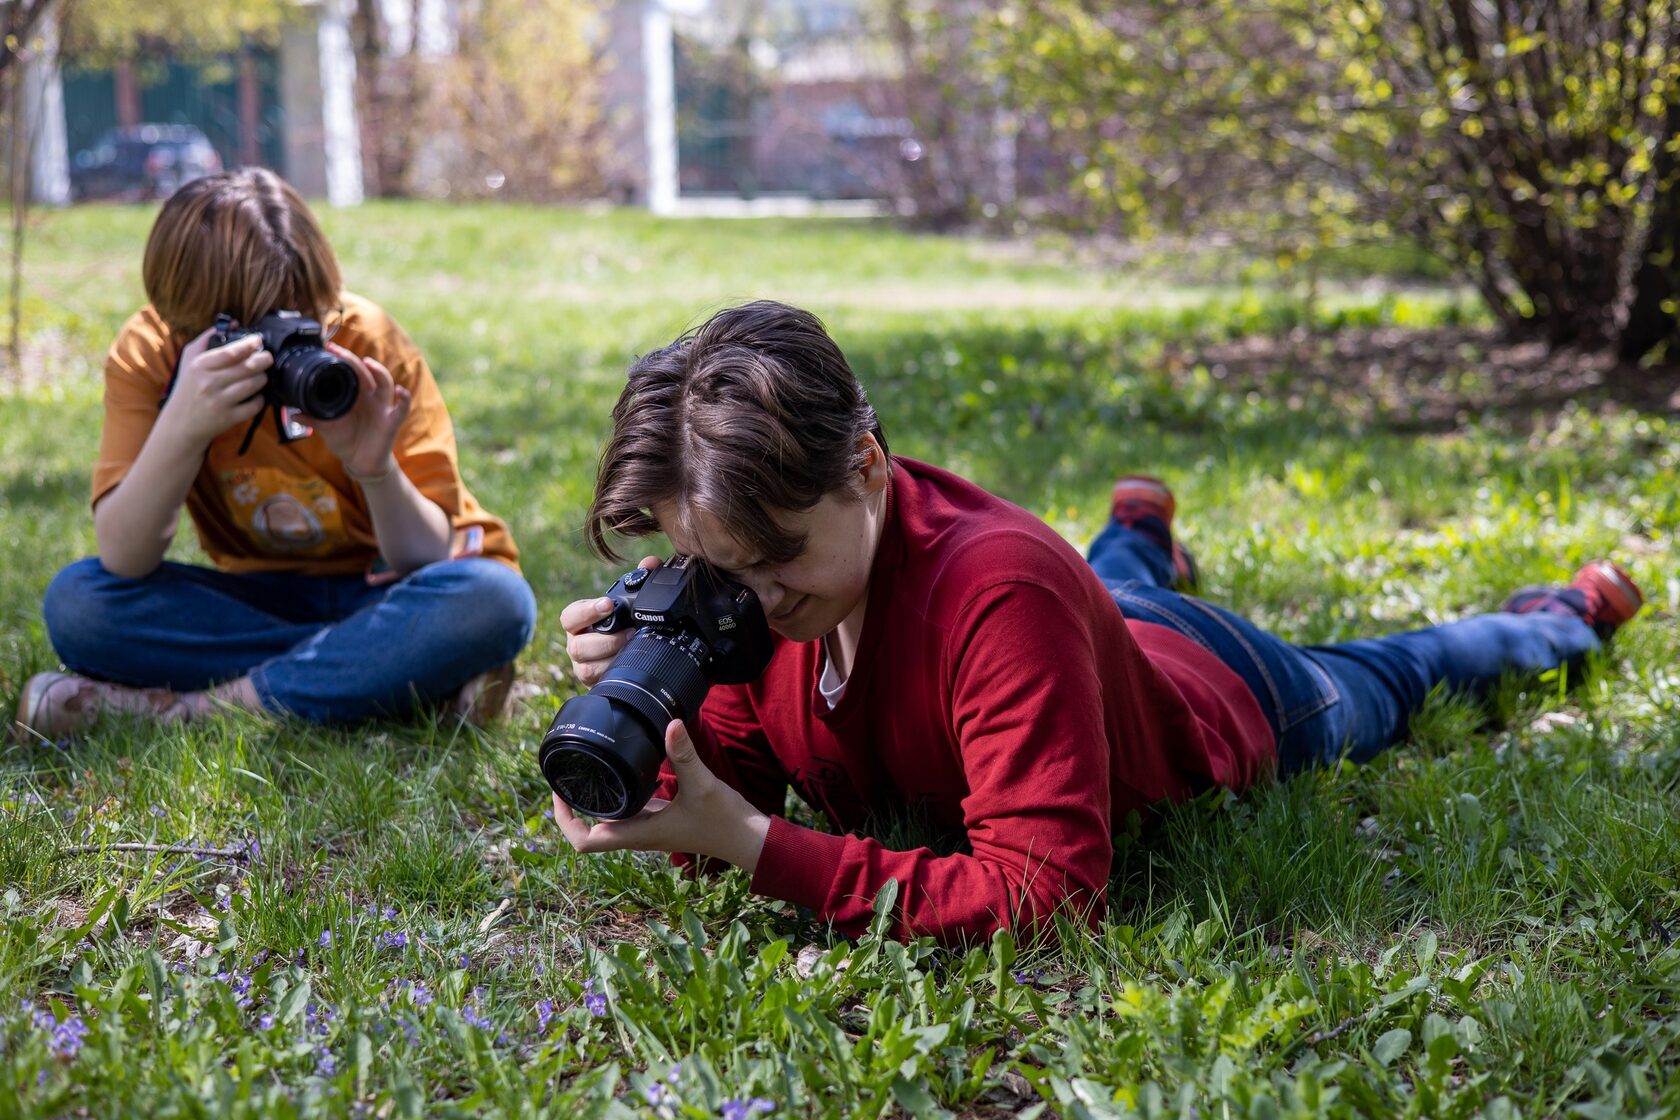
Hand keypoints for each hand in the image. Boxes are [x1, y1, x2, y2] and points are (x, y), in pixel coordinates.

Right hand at [157, 327, 271, 446]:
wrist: (181, 422)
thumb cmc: (188, 386)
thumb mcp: (189, 359)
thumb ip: (207, 338)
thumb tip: (234, 323)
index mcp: (199, 366)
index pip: (231, 352)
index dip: (250, 344)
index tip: (258, 341)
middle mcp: (209, 383)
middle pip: (248, 368)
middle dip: (263, 360)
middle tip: (267, 357)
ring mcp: (219, 402)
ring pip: (254, 385)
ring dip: (263, 378)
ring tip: (261, 374)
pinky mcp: (228, 418)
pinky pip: (255, 405)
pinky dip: (260, 398)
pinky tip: (256, 394)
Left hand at [308, 343, 411, 479]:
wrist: (359, 462)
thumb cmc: (345, 441)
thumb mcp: (326, 428)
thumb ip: (312, 419)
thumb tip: (291, 413)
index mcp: (355, 394)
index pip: (351, 371)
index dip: (342, 359)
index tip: (329, 348)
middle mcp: (370, 396)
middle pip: (366, 372)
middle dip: (353, 360)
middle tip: (338, 350)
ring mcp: (382, 407)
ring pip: (385, 383)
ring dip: (379, 371)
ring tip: (368, 363)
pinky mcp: (391, 421)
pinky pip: (402, 408)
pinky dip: (404, 399)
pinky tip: (401, 391)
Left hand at [551, 719, 770, 871]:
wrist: (749, 840)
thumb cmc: (726, 821)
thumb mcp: (703, 784)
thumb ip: (684, 754)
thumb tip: (671, 724)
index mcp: (640, 834)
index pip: (585, 842)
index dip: (565, 821)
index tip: (561, 792)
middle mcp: (640, 835)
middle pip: (590, 833)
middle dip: (572, 808)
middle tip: (566, 776)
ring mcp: (650, 828)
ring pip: (609, 821)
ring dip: (594, 803)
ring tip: (585, 771)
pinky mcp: (663, 820)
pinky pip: (631, 811)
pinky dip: (620, 795)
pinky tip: (625, 771)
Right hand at [561, 555, 661, 686]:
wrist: (633, 653)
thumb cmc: (626, 623)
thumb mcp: (632, 600)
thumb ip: (642, 577)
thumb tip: (651, 563)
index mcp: (579, 621)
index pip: (570, 616)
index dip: (587, 611)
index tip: (608, 604)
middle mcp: (577, 644)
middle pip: (578, 646)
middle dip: (606, 641)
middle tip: (630, 633)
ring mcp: (583, 666)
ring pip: (587, 668)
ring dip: (612, 659)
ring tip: (632, 649)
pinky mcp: (593, 684)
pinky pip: (598, 684)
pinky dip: (614, 675)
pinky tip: (630, 667)